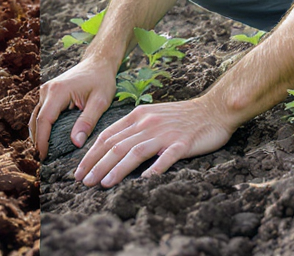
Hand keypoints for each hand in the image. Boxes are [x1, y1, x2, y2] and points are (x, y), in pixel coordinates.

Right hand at [29, 55, 117, 160]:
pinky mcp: (48, 93)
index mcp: (57, 91)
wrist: (98, 62)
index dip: (41, 141)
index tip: (43, 157)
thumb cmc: (101, 80)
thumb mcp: (100, 101)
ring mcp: (45, 91)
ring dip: (37, 135)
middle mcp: (47, 90)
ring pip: (35, 117)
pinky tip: (46, 140)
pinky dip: (41, 127)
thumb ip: (88, 121)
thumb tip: (76, 143)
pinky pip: (40, 113)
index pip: (43, 121)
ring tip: (42, 154)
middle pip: (36, 120)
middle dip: (36, 141)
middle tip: (41, 162)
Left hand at [73, 96, 237, 187]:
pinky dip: (154, 169)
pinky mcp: (182, 143)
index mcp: (138, 116)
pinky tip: (143, 181)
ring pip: (134, 152)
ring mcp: (165, 133)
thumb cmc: (182, 116)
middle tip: (84, 182)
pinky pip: (166, 158)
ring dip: (116, 169)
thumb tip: (111, 148)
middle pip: (116, 146)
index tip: (79, 170)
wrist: (214, 109)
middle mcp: (147, 124)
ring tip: (103, 184)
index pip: (107, 136)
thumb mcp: (152, 116)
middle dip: (97, 165)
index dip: (91, 154)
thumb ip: (133, 129)